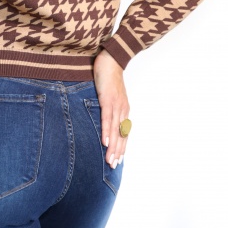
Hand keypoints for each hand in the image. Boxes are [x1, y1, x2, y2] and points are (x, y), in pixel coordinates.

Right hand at [93, 49, 129, 168]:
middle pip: (121, 135)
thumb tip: (104, 120)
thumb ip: (108, 108)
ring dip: (113, 147)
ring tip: (109, 160)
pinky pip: (107, 118)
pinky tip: (105, 142)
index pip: (123, 133)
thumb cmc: (109, 78)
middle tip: (113, 167)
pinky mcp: (108, 100)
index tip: (118, 161)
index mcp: (123, 110)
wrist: (111, 60)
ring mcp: (116, 105)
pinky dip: (107, 131)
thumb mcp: (110, 96)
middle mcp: (122, 110)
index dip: (121, 148)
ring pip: (115, 130)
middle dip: (117, 152)